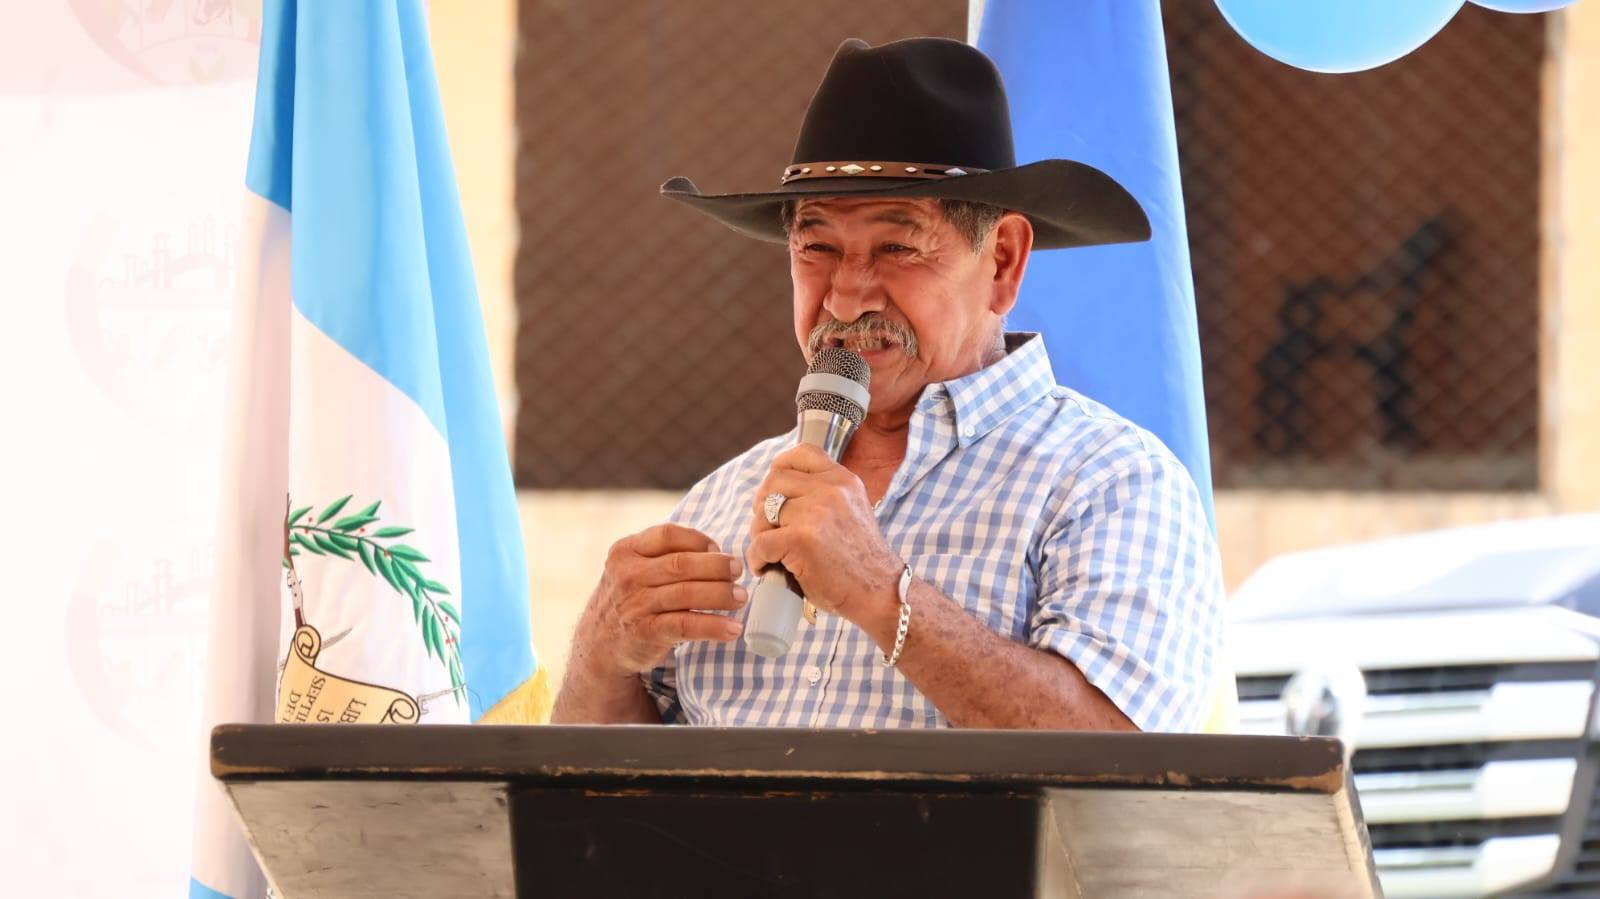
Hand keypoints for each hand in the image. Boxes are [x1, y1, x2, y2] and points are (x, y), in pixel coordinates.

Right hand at [574, 523, 745, 676]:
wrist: (600, 644)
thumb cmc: (631, 599)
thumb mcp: (633, 568)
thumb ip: (663, 556)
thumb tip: (716, 552)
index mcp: (626, 551)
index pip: (668, 534)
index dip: (699, 540)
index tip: (718, 549)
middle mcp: (628, 575)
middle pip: (682, 564)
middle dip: (717, 566)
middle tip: (738, 572)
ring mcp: (636, 604)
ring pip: (687, 593)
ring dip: (721, 594)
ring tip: (741, 598)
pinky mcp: (646, 632)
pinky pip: (686, 625)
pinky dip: (713, 626)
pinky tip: (732, 629)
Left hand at [747, 444, 902, 623]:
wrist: (880, 592)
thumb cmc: (861, 560)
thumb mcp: (851, 511)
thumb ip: (825, 496)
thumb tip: (779, 493)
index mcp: (843, 480)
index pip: (801, 453)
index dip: (780, 469)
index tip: (776, 492)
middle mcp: (831, 490)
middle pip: (773, 481)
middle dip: (763, 506)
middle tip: (769, 529)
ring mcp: (815, 513)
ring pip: (763, 512)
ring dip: (759, 534)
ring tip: (771, 552)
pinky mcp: (801, 540)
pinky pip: (760, 543)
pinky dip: (757, 559)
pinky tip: (767, 569)